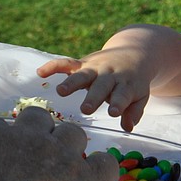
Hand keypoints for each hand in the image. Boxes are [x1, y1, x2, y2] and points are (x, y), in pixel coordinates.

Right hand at [37, 47, 152, 131]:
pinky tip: (41, 72)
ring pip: (83, 74)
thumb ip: (134, 111)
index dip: (118, 103)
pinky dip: (54, 66)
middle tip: (86, 109)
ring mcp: (95, 68)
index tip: (114, 112)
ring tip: (61, 92)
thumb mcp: (140, 96)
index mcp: (125, 84)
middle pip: (101, 86)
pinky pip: (67, 63)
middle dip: (93, 96)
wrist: (134, 53)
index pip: (122, 95)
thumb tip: (128, 127)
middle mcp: (110, 75)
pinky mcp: (83, 63)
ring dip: (72, 82)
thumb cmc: (133, 82)